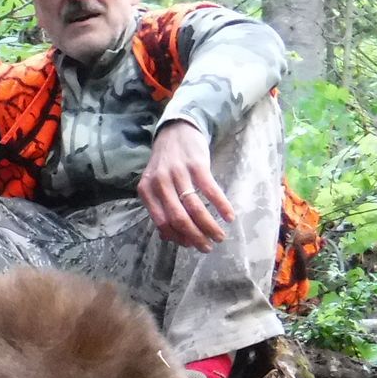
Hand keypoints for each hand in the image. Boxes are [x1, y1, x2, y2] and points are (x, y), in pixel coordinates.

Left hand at [138, 119, 234, 251]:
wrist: (176, 130)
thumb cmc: (166, 163)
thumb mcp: (155, 184)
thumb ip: (159, 207)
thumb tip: (169, 237)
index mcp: (147, 190)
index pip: (162, 223)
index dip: (178, 238)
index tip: (191, 245)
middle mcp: (160, 182)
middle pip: (178, 218)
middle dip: (195, 237)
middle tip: (207, 247)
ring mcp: (178, 173)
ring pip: (194, 208)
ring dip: (209, 226)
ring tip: (219, 237)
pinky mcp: (197, 164)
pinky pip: (210, 190)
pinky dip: (221, 206)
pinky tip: (229, 216)